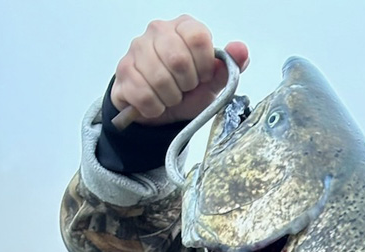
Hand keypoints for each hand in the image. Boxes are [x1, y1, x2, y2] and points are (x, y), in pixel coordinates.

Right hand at [112, 16, 248, 125]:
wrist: (161, 110)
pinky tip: (156, 103)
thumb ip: (229, 67)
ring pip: (159, 79)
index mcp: (184, 27)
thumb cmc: (188, 92)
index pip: (198, 37)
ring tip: (171, 96)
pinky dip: (154, 107)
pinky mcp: (124, 69)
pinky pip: (143, 94)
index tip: (202, 77)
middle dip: (186, 84)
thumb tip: (240, 49)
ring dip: (170, 98)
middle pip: (178, 59)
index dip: (203, 65)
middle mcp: (159, 30)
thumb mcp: (213, 83)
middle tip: (185, 89)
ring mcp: (137, 48)